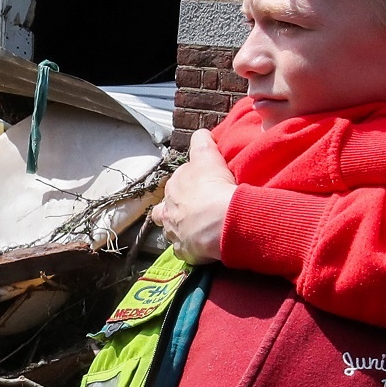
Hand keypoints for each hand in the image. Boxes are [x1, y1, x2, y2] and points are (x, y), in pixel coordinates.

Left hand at [152, 129, 235, 263]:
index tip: (199, 187)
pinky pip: (185, 251)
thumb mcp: (207, 157)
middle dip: (175, 210)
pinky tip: (201, 247)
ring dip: (180, 230)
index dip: (187, 185)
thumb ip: (201, 143)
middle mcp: (167, 212)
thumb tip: (201, 133)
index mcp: (172, 189)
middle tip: (194, 210)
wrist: (221, 219)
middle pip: (165, 211)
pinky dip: (191, 249)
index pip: (175, 184)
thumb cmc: (213, 186)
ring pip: (171, 232)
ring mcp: (174, 234)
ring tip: (195, 230)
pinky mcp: (185, 253)